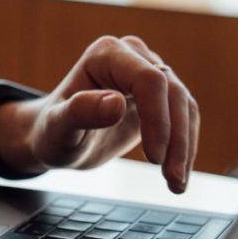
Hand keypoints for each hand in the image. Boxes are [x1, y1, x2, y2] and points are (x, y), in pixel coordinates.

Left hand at [0, 36, 199, 192]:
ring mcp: (149, 73)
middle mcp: (132, 56)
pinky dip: (185, 147)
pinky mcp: (160, 96)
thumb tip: (116, 104)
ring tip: (176, 184)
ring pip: (184, 106)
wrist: (58, 139)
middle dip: (176, 139)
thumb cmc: (52, 131)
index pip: (148, 79)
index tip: (153, 158)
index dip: (157, 119)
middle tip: (172, 179)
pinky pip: (184, 118)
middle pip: (172, 92)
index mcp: (106, 55)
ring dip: (185, 147)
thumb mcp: (58, 127)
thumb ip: (81, 112)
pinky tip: (178, 174)